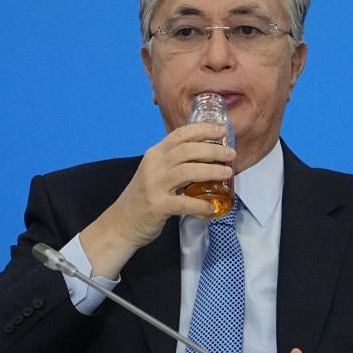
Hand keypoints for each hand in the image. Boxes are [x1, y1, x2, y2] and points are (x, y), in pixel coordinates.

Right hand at [80, 123, 234, 277]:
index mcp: (155, 155)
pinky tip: (212, 207)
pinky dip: (200, 204)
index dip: (202, 130)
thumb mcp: (156, 173)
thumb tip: (207, 156)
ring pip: (187, 171)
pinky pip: (184, 202)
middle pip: (187, 150)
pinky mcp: (157, 206)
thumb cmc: (144, 197)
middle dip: (212, 149)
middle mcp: (154, 166)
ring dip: (211, 171)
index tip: (221, 129)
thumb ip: (174, 163)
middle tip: (230, 153)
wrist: (121, 223)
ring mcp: (154, 185)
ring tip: (227, 173)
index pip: (179, 135)